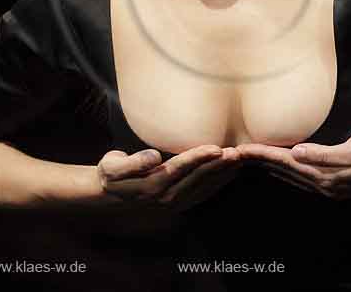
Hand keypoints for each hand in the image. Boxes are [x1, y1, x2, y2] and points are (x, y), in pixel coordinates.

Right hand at [96, 144, 243, 213]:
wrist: (109, 196)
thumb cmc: (112, 174)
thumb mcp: (112, 166)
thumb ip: (132, 161)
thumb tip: (154, 156)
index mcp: (153, 184)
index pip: (181, 168)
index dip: (199, 158)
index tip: (217, 148)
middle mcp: (167, 196)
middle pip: (198, 178)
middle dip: (219, 165)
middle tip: (240, 151)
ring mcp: (176, 202)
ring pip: (205, 186)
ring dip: (223, 173)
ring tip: (241, 159)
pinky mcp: (181, 203)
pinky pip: (204, 192)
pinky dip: (219, 182)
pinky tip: (231, 172)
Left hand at [236, 129, 350, 199]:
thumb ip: (325, 154)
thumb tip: (297, 153)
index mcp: (326, 176)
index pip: (286, 163)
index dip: (263, 155)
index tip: (243, 148)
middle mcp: (324, 184)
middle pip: (284, 171)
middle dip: (260, 162)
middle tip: (237, 153)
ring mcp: (329, 186)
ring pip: (291, 175)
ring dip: (270, 167)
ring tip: (251, 159)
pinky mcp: (335, 182)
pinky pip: (302, 177)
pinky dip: (287, 170)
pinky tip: (282, 166)